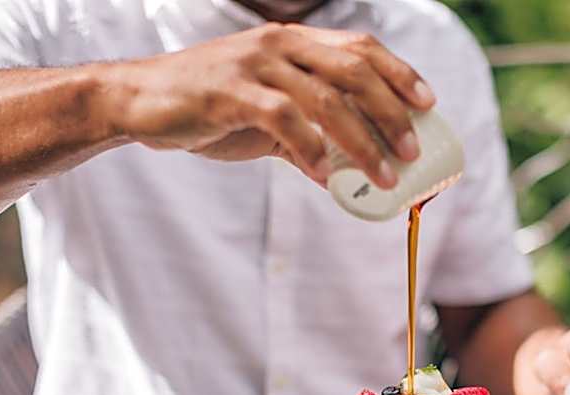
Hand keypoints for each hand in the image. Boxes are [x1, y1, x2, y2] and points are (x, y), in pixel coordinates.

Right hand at [98, 23, 434, 185]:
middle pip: (355, 71)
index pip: (360, 48)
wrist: (141, 101)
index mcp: (294, 42)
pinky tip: (327, 177)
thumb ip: (305, 134)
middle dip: (392, 114)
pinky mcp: (230, 92)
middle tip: (411, 153)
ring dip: (363, 142)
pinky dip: (312, 151)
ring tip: (384, 176)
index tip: (428, 103)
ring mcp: (255, 65)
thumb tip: (343, 172)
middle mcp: (280, 44)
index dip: (400, 74)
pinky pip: (285, 120)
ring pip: (327, 99)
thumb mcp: (265, 114)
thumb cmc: (209, 105)